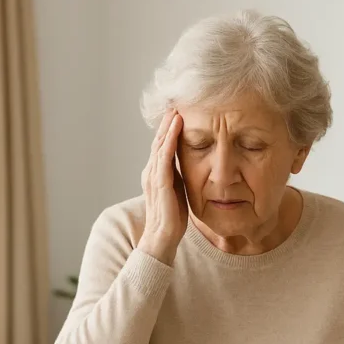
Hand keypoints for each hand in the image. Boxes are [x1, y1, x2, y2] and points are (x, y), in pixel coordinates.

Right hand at [137, 109, 187, 265]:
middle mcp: (151, 172)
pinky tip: (176, 128)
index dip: (169, 130)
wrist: (162, 239)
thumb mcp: (179, 191)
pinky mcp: (159, 183)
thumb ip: (180, 177)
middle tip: (176, 104)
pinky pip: (164, 157)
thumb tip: (192, 164)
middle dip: (167, 122)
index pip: (162, 146)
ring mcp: (153, 177)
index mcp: (156, 174)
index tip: (178, 114)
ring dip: (168, 126)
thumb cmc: (172, 219)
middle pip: (159, 141)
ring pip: (159, 145)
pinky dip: (169, 140)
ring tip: (176, 109)